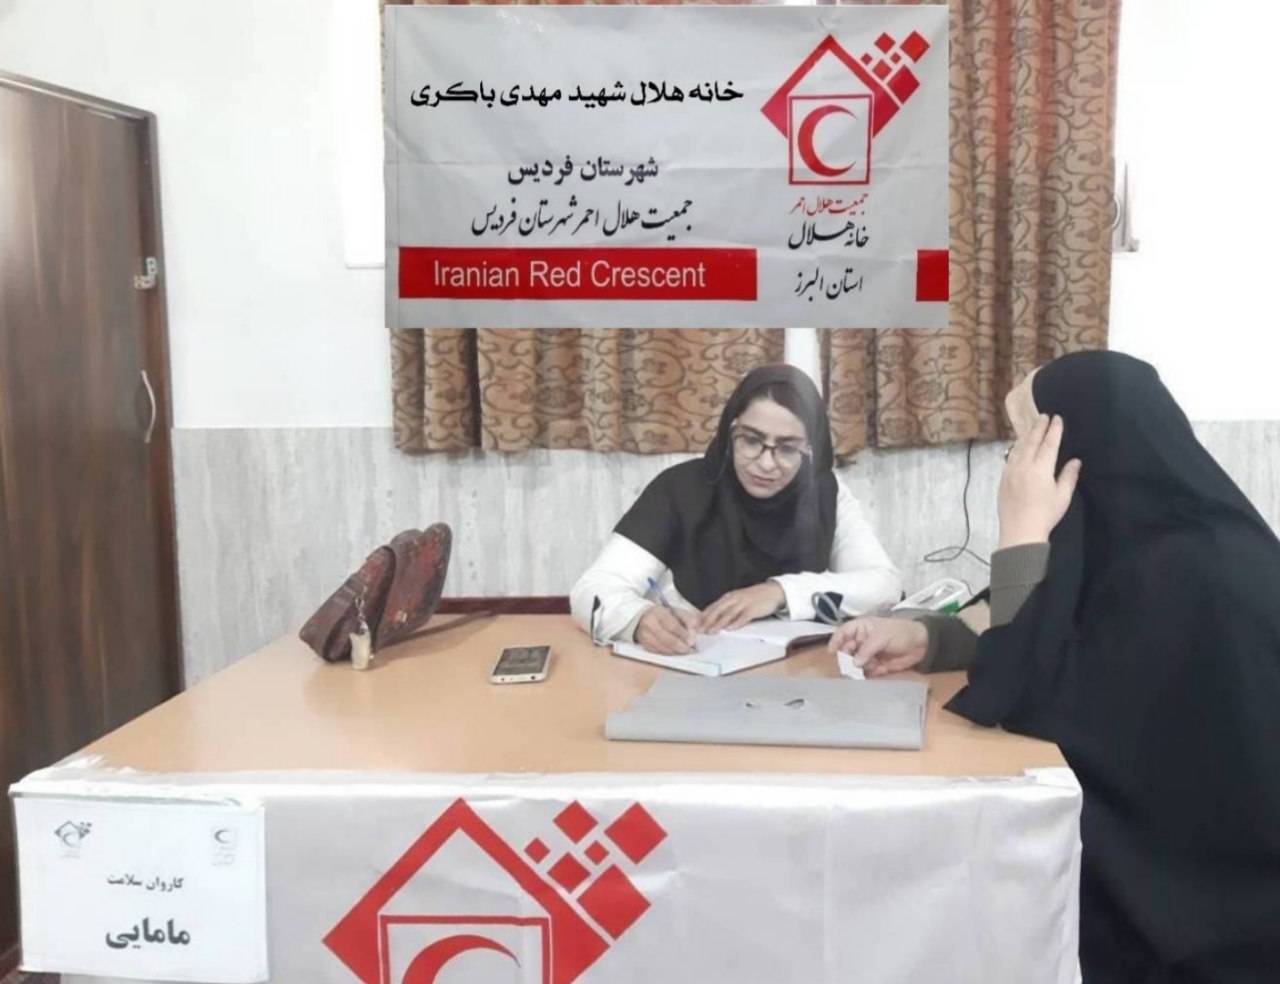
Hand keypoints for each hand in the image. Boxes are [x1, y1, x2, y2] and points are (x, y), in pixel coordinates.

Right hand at [636, 604, 699, 654]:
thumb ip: (688, 619)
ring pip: (662, 648)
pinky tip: (675, 653)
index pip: (672, 626)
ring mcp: (644, 636)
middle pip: (666, 639)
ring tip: (684, 651)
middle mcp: (648, 624)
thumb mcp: (676, 612)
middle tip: (689, 649)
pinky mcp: (644, 645)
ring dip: (675, 652)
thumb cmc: (664, 615)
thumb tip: (695, 630)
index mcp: (657, 612)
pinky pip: (658, 653)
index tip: (691, 640)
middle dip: (680, 646)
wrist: (644, 617)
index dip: (683, 634)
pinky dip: (668, 654)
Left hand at [700, 581, 785, 633]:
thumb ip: (726, 608)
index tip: (694, 625)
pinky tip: (730, 628)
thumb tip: (712, 618)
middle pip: (718, 610)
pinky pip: (743, 617)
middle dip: (707, 621)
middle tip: (699, 630)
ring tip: (711, 631)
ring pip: (728, 614)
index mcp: (729, 597)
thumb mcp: (738, 600)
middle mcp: (734, 599)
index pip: (713, 607)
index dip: (703, 616)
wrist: (772, 591)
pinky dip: (736, 623)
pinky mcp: (753, 609)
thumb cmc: (753, 598)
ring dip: (719, 623)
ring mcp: (744, 603)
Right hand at [827, 616, 928, 676]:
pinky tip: (878, 669)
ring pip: (855, 664)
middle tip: (851, 666)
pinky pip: (866, 672)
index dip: (835, 641)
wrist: (921, 644)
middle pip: (846, 651)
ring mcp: (868, 654)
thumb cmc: (900, 632)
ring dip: (859, 668)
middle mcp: (862, 641)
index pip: (843, 633)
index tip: (831, 652)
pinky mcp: (876, 665)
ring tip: (871, 665)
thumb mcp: (882, 637)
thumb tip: (854, 663)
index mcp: (861, 628)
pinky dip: (869, 673)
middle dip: (847, 659)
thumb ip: (867, 649)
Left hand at [997, 413, 1081, 548]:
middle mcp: (1023, 466)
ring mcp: (1011, 471)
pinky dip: (1016, 448)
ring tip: (1032, 427)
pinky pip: (1010, 458)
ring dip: (1026, 435)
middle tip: (1043, 416)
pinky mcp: (1003, 479)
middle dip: (1038, 427)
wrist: (1020, 531)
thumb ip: (1069, 476)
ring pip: (1018, 448)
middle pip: (1031, 441)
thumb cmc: (1045, 514)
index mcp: (1040, 469)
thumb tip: (1075, 461)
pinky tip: (1018, 446)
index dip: (1054, 430)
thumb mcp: (1062, 496)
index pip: (1049, 444)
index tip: (1057, 418)